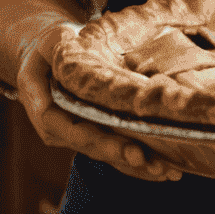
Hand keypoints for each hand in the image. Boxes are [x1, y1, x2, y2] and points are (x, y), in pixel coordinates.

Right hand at [14, 22, 181, 183]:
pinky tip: (166, 168)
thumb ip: (59, 48)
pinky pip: (115, 150)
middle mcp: (61, 131)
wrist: (47, 57)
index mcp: (47, 112)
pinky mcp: (94, 133)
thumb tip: (70, 50)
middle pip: (96, 149)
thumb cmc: (52, 46)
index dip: (104, 144)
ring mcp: (78, 135)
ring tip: (168, 172)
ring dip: (138, 166)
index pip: (76, 133)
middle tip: (157, 166)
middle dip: (127, 158)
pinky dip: (139, 161)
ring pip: (107, 156)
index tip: (133, 150)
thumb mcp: (52, 42)